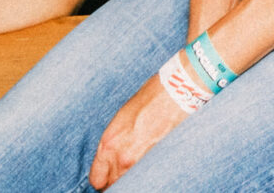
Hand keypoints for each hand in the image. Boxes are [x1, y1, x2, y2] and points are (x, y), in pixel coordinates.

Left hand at [91, 74, 188, 188]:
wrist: (177, 91)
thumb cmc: (152, 97)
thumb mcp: (123, 117)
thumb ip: (116, 140)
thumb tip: (115, 153)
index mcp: (108, 143)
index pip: (97, 179)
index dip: (104, 179)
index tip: (110, 176)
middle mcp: (120, 157)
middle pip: (113, 185)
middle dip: (118, 181)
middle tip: (126, 173)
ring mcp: (140, 161)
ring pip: (130, 183)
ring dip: (134, 178)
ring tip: (141, 168)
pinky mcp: (158, 161)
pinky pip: (148, 176)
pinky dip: (150, 174)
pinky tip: (154, 164)